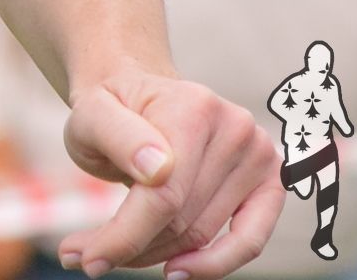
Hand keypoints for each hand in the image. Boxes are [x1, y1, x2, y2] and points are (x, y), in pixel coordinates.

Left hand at [53, 66, 280, 279]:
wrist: (139, 94)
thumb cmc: (112, 110)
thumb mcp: (92, 114)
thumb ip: (117, 135)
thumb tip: (158, 169)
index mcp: (193, 106)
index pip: (163, 195)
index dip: (125, 236)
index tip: (87, 259)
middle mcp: (236, 127)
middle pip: (181, 220)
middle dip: (132, 245)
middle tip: (89, 253)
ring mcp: (257, 154)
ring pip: (203, 236)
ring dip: (159, 254)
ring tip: (116, 250)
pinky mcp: (269, 182)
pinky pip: (250, 240)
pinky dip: (215, 263)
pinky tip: (178, 270)